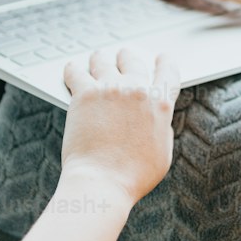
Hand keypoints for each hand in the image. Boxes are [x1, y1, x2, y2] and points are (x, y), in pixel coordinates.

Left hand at [61, 48, 180, 205]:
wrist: (102, 182)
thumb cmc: (133, 176)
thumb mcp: (163, 152)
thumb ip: (160, 127)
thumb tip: (154, 117)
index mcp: (161, 103)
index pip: (168, 71)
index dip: (165, 61)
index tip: (162, 58)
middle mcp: (137, 90)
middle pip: (132, 59)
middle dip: (127, 57)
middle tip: (123, 57)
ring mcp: (109, 89)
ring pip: (103, 59)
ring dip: (100, 59)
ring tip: (97, 60)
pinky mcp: (84, 94)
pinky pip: (75, 71)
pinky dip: (73, 69)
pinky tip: (72, 70)